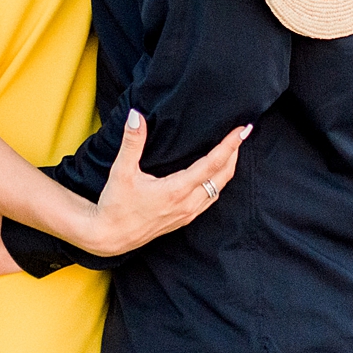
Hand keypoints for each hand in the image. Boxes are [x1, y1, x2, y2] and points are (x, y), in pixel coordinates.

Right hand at [77, 109, 250, 257]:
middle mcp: (187, 203)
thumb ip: (132, 142)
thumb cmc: (115, 205)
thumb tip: (137, 116)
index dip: (230, 145)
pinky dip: (217, 184)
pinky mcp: (182, 220)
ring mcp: (187, 213)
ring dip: (227, 170)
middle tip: (242, 134)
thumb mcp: (121, 171)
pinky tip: (213, 176)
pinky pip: (209, 200)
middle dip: (234, 154)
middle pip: (222, 176)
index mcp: (177, 189)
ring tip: (231, 151)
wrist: (110, 236)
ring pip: (218, 190)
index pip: (213, 164)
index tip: (242, 129)